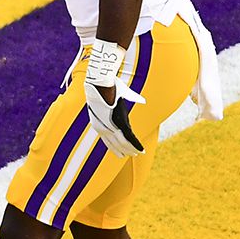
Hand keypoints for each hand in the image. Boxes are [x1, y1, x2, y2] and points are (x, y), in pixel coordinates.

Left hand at [82, 39, 146, 156]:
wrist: (100, 82)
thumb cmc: (107, 86)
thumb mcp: (115, 96)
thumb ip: (129, 99)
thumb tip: (141, 100)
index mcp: (98, 121)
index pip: (106, 138)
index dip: (114, 146)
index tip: (120, 151)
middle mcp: (103, 126)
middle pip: (114, 143)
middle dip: (122, 149)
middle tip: (130, 155)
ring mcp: (110, 126)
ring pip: (122, 143)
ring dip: (130, 149)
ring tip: (137, 154)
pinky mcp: (118, 123)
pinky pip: (128, 138)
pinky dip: (135, 145)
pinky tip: (139, 150)